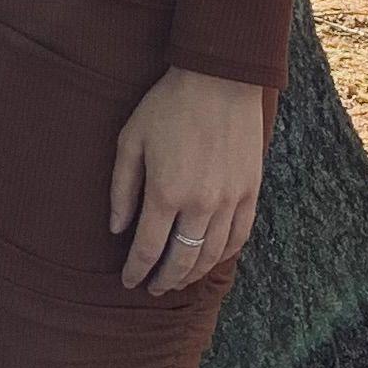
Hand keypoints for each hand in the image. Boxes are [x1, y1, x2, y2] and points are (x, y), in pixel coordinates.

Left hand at [110, 67, 269, 294]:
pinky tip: (211, 257)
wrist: (220, 79)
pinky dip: (224, 254)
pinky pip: (239, 236)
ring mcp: (230, 200)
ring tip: (178, 278)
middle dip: (164, 280)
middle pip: (181, 259)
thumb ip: (122, 188)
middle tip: (153, 287)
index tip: (128, 280)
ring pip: (212, 254)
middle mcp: (200, 204)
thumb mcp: (131, 140)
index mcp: (165, 192)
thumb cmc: (168, 105)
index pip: (148, 248)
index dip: (136, 270)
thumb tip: (116, 228)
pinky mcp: (251, 191)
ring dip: (193, 272)